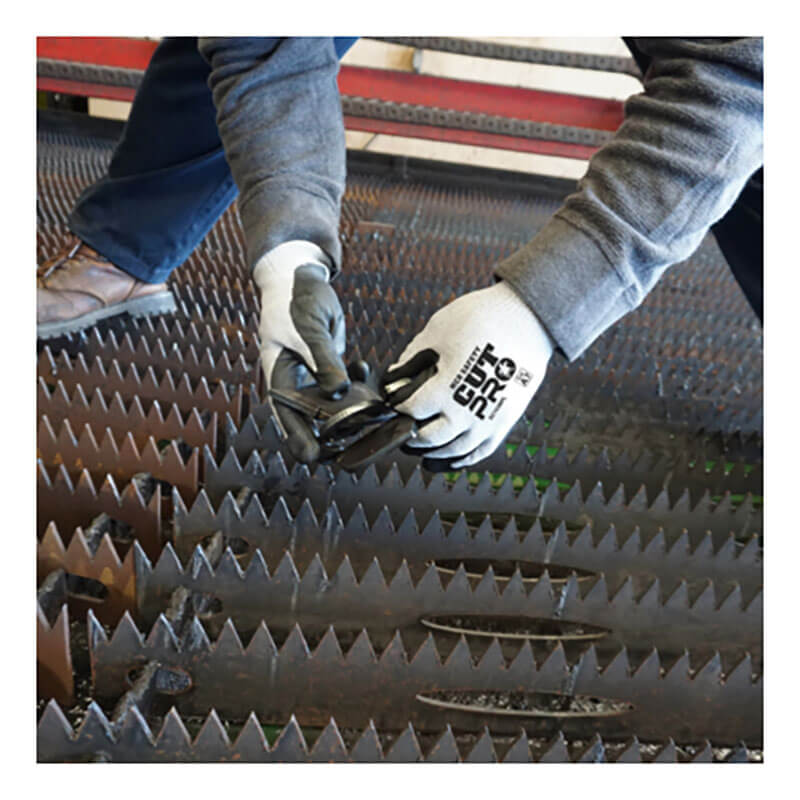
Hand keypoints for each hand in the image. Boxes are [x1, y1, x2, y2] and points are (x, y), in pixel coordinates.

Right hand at [254, 241, 349, 462]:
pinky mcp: (332, 372)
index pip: (289, 424)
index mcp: (281, 383)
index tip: (322, 456)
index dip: (304, 444)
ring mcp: (315, 382)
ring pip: (337, 411)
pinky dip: (359, 384)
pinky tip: (364, 366)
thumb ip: (325, 362)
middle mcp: (298, 389)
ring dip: (357, 412)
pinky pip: (348, 390)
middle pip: (317, 426)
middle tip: (368, 438)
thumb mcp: (309, 330)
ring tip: (377, 408)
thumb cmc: (295, 302)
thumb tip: (340, 393)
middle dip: (341, 434)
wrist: (300, 279)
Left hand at [382, 281, 553, 469]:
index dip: (397, 408)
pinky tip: (450, 459)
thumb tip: (397, 375)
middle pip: (429, 438)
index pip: (411, 410)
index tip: (392, 403)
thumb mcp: (437, 330)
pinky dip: (462, 459)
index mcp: (446, 387)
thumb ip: (413, 356)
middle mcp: (467, 410)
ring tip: (420, 448)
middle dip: (410, 436)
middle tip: (401, 430)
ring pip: (454, 450)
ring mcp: (488, 419)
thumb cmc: (485, 318)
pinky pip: (481, 451)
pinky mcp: (505, 420)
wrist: (527, 318)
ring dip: (433, 452)